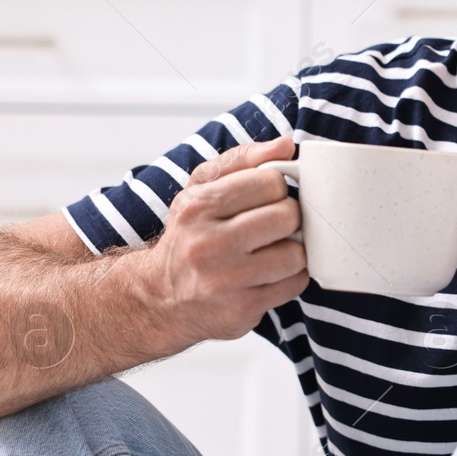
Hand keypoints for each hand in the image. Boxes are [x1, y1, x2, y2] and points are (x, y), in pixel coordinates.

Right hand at [138, 135, 308, 350]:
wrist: (160, 298)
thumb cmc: (189, 235)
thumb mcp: (201, 188)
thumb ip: (243, 160)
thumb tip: (286, 145)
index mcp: (198, 207)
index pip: (270, 181)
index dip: (276, 188)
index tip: (266, 198)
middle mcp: (208, 245)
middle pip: (288, 216)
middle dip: (288, 217)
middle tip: (273, 225)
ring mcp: (225, 281)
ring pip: (296, 253)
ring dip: (292, 249)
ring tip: (271, 249)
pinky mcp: (242, 310)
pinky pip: (295, 283)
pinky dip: (290, 276)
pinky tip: (269, 273)